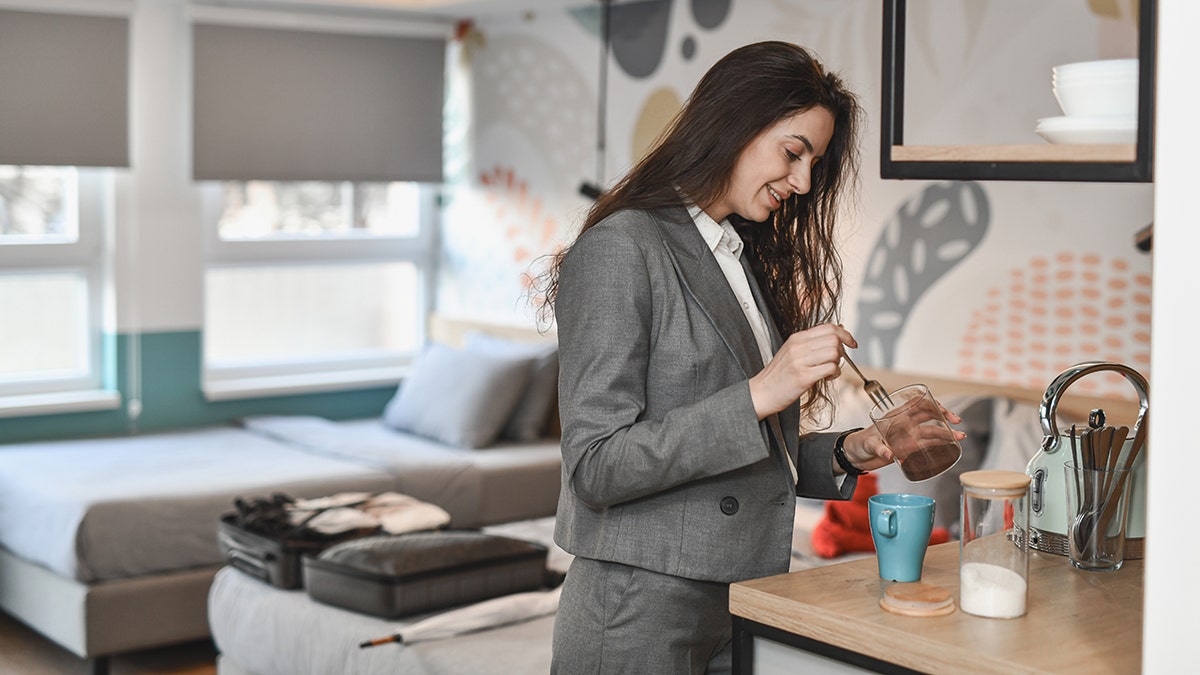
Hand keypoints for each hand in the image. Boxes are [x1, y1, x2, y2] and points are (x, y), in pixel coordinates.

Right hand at [748, 323, 855, 418]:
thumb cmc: (779, 374)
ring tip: (830, 370)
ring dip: (838, 363)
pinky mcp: (803, 376)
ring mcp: (800, 361)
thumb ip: (813, 342)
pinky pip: (830, 368)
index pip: (828, 327)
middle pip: (834, 338)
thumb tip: (839, 330)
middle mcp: (798, 346)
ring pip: (834, 352)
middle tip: (836, 361)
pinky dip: (834, 374)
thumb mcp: (793, 351)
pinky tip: (826, 378)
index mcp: (797, 338)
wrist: (762, 392)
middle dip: (842, 350)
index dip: (845, 334)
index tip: (852, 343)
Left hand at [841, 404, 967, 473]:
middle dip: (945, 417)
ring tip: (960, 437)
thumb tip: (889, 454)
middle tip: (957, 424)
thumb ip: (879, 448)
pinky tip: (950, 446)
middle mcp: (905, 424)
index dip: (932, 404)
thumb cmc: (859, 444)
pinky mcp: (909, 448)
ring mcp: (908, 436)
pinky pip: (927, 444)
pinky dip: (940, 444)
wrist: (855, 455)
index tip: (942, 411)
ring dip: (946, 433)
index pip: (917, 404)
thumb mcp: (868, 444)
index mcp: (896, 417)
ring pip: (932, 430)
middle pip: (929, 415)